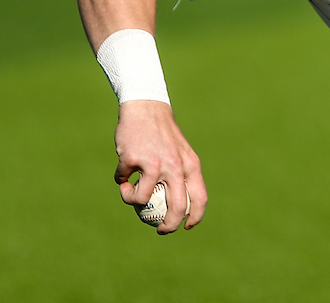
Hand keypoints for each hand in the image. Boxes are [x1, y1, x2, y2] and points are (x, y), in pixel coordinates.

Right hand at [114, 100, 206, 233]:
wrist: (147, 109)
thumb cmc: (163, 136)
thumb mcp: (181, 154)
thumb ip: (181, 175)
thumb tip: (178, 208)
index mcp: (191, 165)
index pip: (200, 198)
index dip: (195, 217)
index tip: (186, 226)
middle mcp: (176, 166)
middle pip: (177, 208)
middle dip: (168, 225)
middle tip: (158, 228)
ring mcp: (155, 163)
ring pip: (142, 200)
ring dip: (133, 201)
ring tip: (130, 192)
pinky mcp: (134, 159)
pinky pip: (123, 181)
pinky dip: (121, 182)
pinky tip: (123, 173)